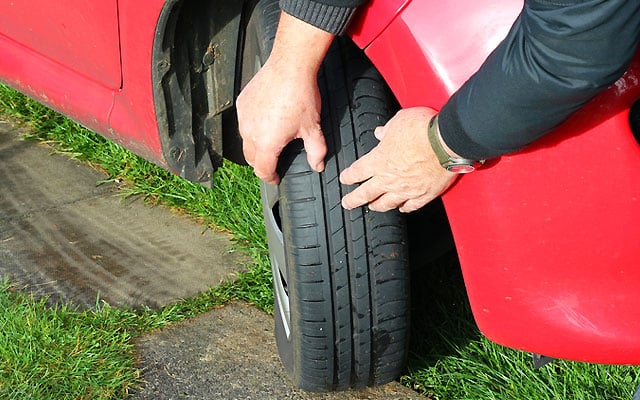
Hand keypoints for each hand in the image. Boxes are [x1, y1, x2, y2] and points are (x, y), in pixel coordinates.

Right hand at [236, 61, 325, 183]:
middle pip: (251, 158)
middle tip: (274, 162)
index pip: (262, 170)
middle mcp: (250, 132)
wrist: (290, 66)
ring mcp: (243, 117)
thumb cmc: (301, 95)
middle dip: (262, 163)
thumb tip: (317, 165)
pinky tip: (266, 121)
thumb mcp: (313, 128)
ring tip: (271, 141)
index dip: (270, 178)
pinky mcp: (242, 103)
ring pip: (245, 140)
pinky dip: (252, 127)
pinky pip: (244, 122)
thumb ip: (316, 152)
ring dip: (256, 145)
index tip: (275, 178)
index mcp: (266, 143)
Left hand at [339, 107, 456, 212]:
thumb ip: (387, 130)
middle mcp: (390, 179)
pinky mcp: (424, 195)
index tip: (345, 179)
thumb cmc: (423, 129)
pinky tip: (402, 208)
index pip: (357, 172)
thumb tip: (380, 132)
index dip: (348, 177)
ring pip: (386, 204)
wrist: (447, 141)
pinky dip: (404, 208)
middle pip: (365, 194)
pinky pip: (411, 206)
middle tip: (347, 203)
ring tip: (372, 207)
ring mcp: (407, 190)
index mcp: (379, 160)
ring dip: (377, 206)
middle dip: (353, 200)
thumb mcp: (398, 121)